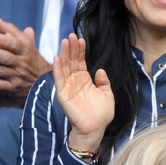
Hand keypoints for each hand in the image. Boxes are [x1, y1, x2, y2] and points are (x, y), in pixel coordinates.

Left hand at [0, 16, 51, 108]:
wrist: (44, 81)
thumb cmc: (31, 58)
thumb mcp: (26, 43)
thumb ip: (11, 30)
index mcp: (26, 50)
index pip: (15, 45)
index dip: (4, 41)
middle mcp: (22, 63)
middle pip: (6, 58)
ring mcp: (18, 76)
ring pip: (0, 70)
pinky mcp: (13, 88)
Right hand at [53, 34, 114, 150]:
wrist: (95, 128)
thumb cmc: (101, 114)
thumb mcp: (107, 94)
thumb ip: (103, 81)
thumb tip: (100, 70)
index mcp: (85, 80)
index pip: (81, 62)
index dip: (80, 51)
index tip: (81, 39)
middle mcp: (75, 82)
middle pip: (71, 61)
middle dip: (71, 48)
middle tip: (71, 35)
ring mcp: (68, 87)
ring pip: (64, 67)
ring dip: (64, 54)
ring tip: (65, 41)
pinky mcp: (63, 94)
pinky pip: (59, 79)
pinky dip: (58, 68)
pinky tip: (58, 58)